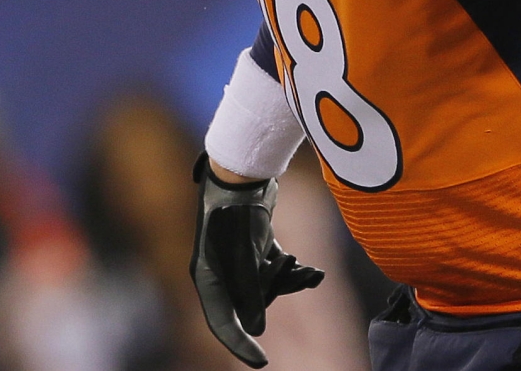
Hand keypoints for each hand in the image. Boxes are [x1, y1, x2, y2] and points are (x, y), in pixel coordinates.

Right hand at [190, 152, 324, 367]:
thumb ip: (250, 292)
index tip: (262, 362)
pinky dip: (293, 270)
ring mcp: (239, 259)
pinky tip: (312, 272)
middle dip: (277, 291)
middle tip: (296, 272)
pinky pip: (276, 270)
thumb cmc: (237, 211)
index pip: (221, 321)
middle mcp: (221, 271)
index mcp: (208, 276)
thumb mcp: (243, 254)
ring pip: (267, 285)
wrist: (245, 170)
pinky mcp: (257, 246)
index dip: (239, 345)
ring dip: (289, 279)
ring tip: (309, 270)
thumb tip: (257, 331)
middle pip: (250, 301)